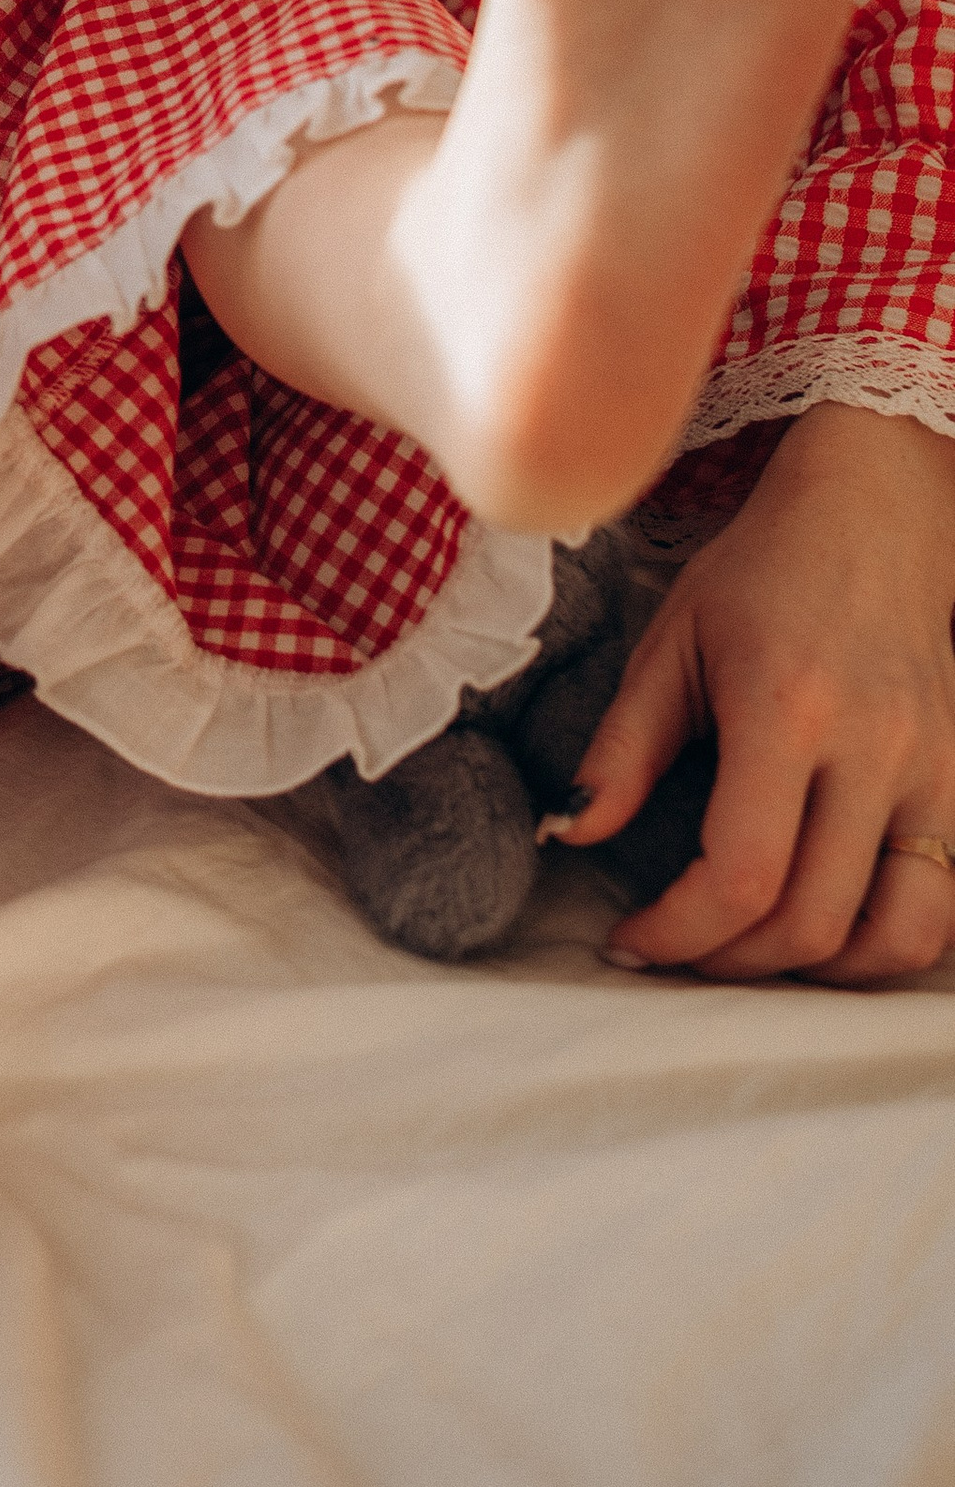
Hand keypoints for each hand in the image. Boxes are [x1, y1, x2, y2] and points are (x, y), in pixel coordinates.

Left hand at [564, 405, 954, 981]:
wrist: (873, 515)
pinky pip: (942, 904)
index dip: (678, 930)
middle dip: (730, 959)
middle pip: (812, 921)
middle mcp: (872, 750)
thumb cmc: (759, 573)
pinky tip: (825, 930)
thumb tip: (569, 832)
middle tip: (677, 947)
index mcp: (786, 710)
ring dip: (817, 971)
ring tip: (749, 948)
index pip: (741, 872)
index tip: (629, 937)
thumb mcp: (670, 642)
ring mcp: (931, 772)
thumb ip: (622, 749)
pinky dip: (886, 943)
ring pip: (896, 934)